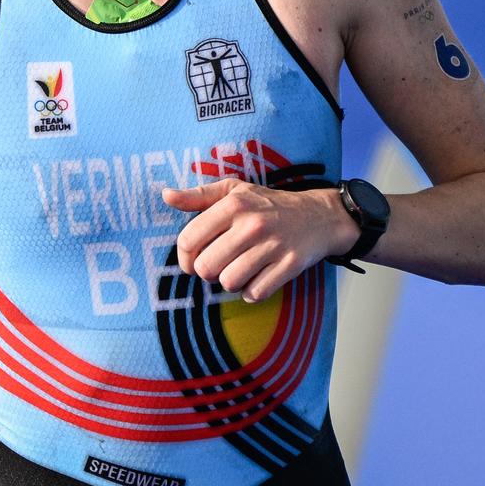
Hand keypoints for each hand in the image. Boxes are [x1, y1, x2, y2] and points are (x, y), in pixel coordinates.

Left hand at [163, 178, 355, 302]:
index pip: (188, 240)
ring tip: (240, 270)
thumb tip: (166, 196)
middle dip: (208, 272)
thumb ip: (198, 196)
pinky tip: (258, 278)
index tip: (194, 258)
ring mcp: (273, 246)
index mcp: (234, 204)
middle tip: (220, 264)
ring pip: (229, 282)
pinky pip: (255, 293)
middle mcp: (252, 224)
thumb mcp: (234, 192)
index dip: (185, 256)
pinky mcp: (290, 265)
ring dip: (231, 282)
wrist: (318, 216)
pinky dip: (253, 292)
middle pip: (206, 267)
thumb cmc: (268, 204)